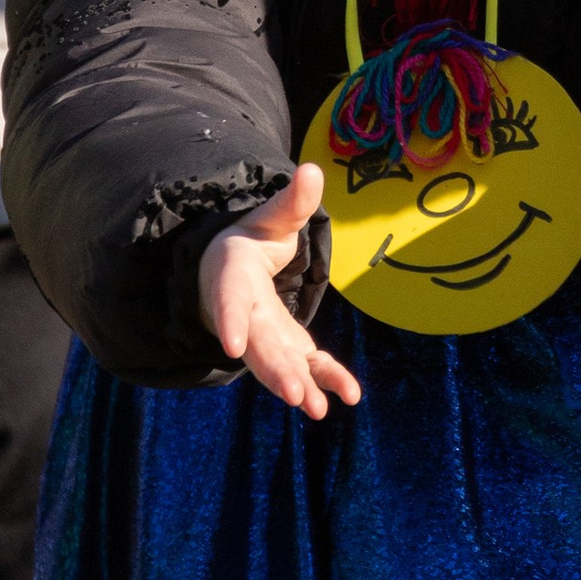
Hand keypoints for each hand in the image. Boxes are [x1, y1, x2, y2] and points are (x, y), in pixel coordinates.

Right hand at [196, 166, 359, 419]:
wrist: (231, 271)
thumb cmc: (250, 239)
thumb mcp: (268, 217)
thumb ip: (291, 202)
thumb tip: (313, 170)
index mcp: (233, 275)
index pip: (230, 300)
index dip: (231, 321)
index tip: (232, 345)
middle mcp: (244, 314)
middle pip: (256, 345)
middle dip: (274, 370)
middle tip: (294, 395)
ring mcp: (263, 336)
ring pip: (278, 363)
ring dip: (297, 385)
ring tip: (318, 410)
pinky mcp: (285, 347)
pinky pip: (305, 365)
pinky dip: (325, 379)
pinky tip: (350, 396)